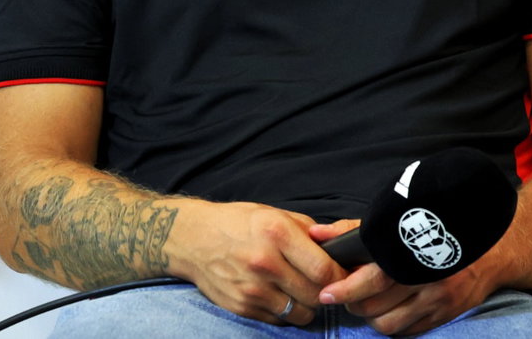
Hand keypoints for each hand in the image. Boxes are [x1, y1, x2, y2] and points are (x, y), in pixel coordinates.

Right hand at [168, 201, 346, 325]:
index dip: (340, 276)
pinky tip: (275, 294)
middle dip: (324, 292)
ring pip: (301, 313)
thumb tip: (337, 248)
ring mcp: (252, 288)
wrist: (191, 238)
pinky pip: (280, 319)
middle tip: (319, 283)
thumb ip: (306, 229)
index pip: (325, 269)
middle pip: (316, 295)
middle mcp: (264, 262)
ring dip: (305, 305)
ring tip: (296, 289)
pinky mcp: (242, 306)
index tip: (341, 275)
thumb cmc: (235, 223)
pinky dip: (284, 311)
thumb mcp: (271, 213)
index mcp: (275, 233)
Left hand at [313, 221, 493, 335]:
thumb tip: (316, 235)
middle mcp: (425, 279)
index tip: (326, 294)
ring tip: (367, 303)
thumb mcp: (393, 223)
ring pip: (389, 324)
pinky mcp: (446, 315)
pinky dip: (393, 324)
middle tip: (345, 295)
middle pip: (375, 306)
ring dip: (371, 317)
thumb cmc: (430, 231)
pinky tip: (389, 310)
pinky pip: (408, 331)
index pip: (371, 279)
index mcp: (409, 254)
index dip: (345, 290)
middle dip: (354, 304)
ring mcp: (437, 301)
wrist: (487, 248)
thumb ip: (352, 230)